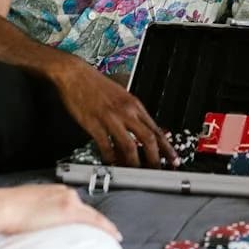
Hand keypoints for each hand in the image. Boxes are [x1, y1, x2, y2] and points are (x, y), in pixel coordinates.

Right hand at [0, 184, 120, 240]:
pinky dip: (106, 228)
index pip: (74, 203)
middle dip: (96, 222)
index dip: (85, 215)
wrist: (1, 208)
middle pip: (86, 209)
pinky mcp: (69, 211)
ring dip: (102, 226)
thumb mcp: (24, 207)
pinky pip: (95, 220)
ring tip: (111, 236)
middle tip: (105, 234)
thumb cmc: (6, 211)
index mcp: (53, 191)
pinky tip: (114, 236)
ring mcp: (68, 201)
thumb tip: (33, 225)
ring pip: (92, 215)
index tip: (89, 223)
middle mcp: (64, 192)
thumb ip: (34, 212)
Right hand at [52, 61, 176, 168]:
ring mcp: (110, 118)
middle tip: (158, 171)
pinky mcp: (94, 124)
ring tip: (136, 173)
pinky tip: (111, 164)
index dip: (167, 147)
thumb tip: (145, 130)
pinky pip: (106, 146)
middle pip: (148, 139)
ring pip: (129, 145)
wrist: (75, 74)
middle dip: (155, 158)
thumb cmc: (96, 84)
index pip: (156, 129)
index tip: (173, 159)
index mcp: (134, 105)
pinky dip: (110, 158)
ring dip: (134, 163)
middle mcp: (126, 112)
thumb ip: (133, 114)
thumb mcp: (122, 96)